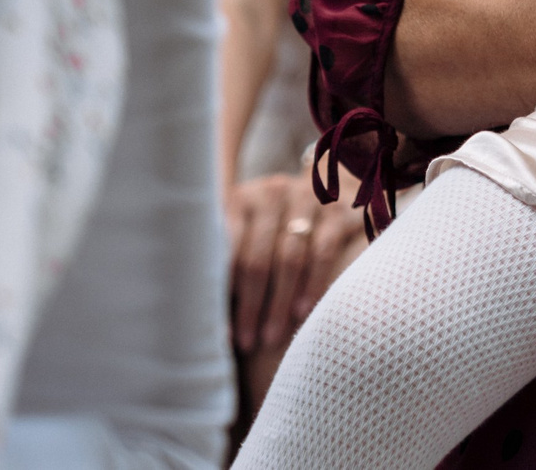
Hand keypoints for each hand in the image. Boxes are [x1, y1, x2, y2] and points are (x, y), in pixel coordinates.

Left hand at [225, 169, 366, 352]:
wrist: (324, 195)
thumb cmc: (269, 233)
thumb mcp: (242, 238)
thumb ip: (225, 265)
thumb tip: (198, 319)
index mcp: (237, 199)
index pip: (225, 250)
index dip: (220, 293)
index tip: (221, 332)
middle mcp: (270, 192)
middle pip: (256, 258)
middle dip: (250, 306)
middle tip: (247, 342)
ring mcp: (305, 198)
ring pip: (289, 259)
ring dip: (279, 303)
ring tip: (271, 337)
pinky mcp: (336, 209)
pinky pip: (322, 252)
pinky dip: (312, 285)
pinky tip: (303, 312)